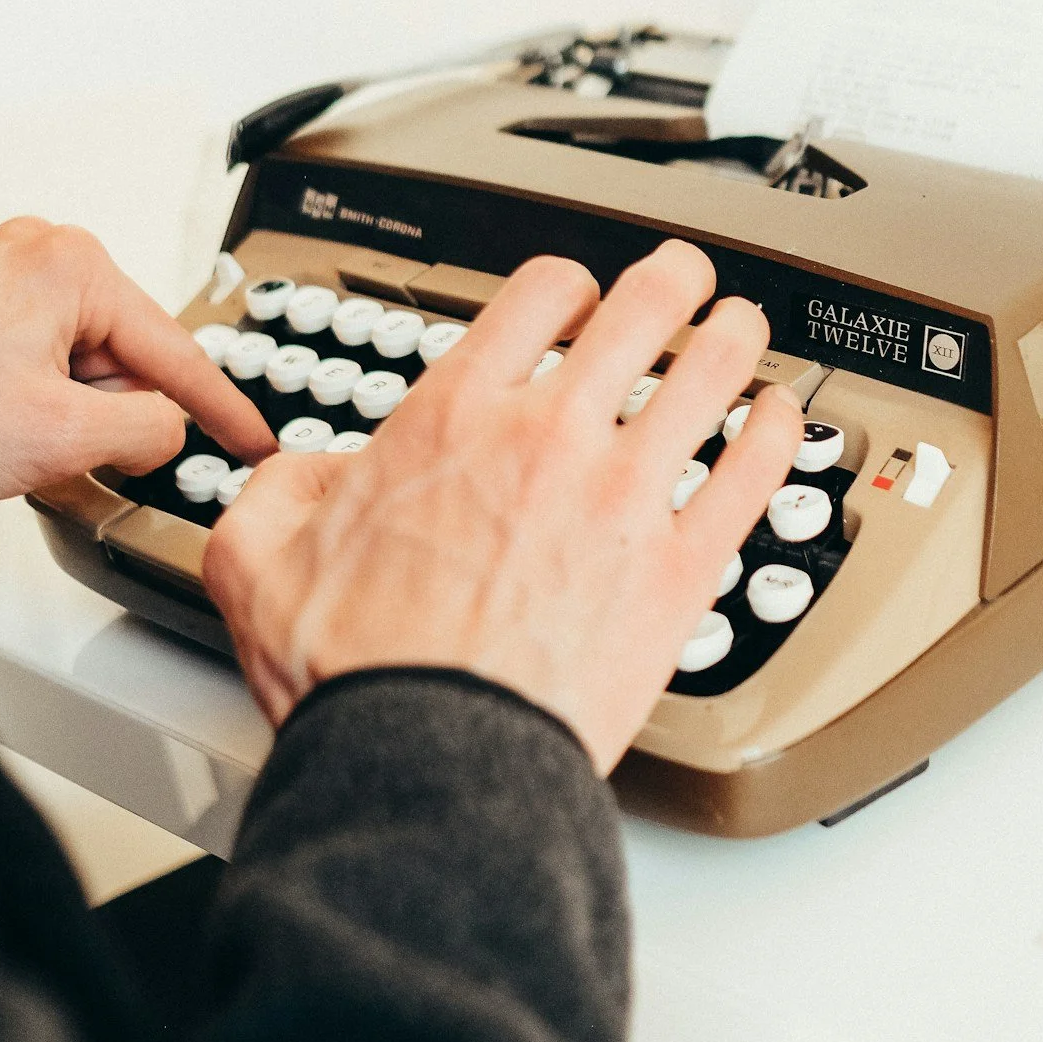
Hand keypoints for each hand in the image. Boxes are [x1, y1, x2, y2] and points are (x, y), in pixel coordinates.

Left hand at [0, 216, 275, 504]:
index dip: (223, 408)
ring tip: (13, 436)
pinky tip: (3, 429)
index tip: (254, 440)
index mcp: (74, 265)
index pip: (176, 349)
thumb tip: (168, 431)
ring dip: (68, 413)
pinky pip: (45, 361)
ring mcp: (7, 275)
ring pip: (84, 365)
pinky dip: (39, 404)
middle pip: (126, 356)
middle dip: (110, 412)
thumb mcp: (63, 434)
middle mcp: (43, 254)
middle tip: (66, 447)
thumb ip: (148, 429)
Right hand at [203, 240, 803, 770]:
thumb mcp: (258, 560)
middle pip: (646, 308)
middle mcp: (549, 436)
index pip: (540, 293)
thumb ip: (276, 492)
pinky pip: (755, 473)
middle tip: (688, 280)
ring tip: (745, 331)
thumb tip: (300, 475)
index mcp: (455, 416)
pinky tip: (783, 421)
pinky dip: (779, 433)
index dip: (569, 285)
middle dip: (676, 280)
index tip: (578, 301)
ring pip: (714, 373)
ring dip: (737, 338)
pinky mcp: (680, 568)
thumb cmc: (357, 674)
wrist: (427, 760)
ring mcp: (625, 497)